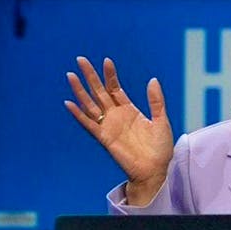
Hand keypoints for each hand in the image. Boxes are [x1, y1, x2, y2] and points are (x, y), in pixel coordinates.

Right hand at [64, 57, 173, 203]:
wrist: (155, 170)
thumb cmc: (160, 148)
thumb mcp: (161, 120)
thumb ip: (156, 101)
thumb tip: (152, 80)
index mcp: (129, 110)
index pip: (115, 88)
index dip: (110, 75)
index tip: (106, 61)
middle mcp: (116, 116)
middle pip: (99, 92)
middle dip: (90, 76)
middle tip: (81, 59)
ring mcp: (109, 126)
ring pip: (91, 104)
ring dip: (80, 91)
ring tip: (71, 75)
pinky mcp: (104, 138)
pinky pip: (89, 124)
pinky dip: (79, 114)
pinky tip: (69, 103)